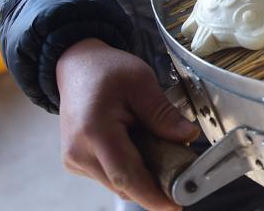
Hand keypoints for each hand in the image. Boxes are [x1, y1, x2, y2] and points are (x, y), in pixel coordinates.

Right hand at [56, 38, 198, 209]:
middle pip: (123, 184)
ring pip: (116, 183)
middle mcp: (78, 152)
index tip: (175, 205)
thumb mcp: (142, 82)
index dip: (152, 195)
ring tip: (165, 157)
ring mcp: (74, 159)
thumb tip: (188, 137)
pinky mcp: (77, 161)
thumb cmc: (107, 70)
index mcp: (94, 131)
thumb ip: (163, 114)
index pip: (126, 175)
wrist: (76, 66)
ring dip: (143, 177)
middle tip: (183, 176)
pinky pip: (109, 175)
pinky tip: (145, 152)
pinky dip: (130, 170)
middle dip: (154, 186)